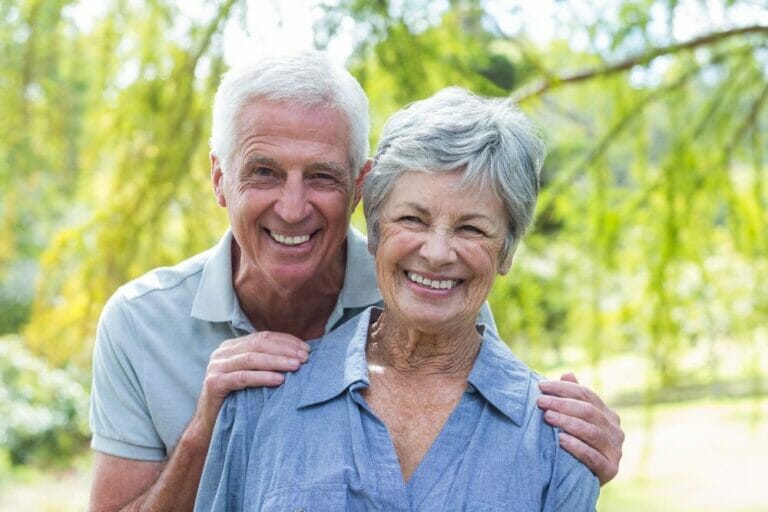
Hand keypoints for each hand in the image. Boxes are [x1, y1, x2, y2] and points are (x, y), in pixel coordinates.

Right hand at [195, 331, 309, 432]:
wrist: (211, 425)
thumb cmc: (237, 399)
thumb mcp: (252, 375)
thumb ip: (266, 362)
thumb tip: (299, 354)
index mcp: (232, 346)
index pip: (263, 336)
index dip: (286, 341)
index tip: (306, 349)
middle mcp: (222, 353)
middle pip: (259, 344)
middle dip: (285, 350)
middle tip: (305, 358)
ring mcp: (216, 367)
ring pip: (252, 358)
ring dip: (277, 361)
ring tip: (296, 366)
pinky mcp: (214, 383)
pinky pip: (243, 377)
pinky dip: (263, 377)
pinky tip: (279, 380)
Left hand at [537, 372, 623, 485]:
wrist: (582, 480)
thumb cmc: (576, 444)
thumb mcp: (575, 420)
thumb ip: (573, 399)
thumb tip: (568, 374)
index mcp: (608, 415)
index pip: (587, 395)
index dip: (563, 388)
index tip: (541, 386)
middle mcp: (615, 431)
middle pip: (589, 411)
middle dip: (562, 404)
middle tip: (540, 402)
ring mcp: (615, 451)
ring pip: (591, 432)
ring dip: (567, 422)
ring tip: (547, 417)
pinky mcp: (610, 469)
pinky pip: (592, 456)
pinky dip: (575, 446)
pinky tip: (559, 440)